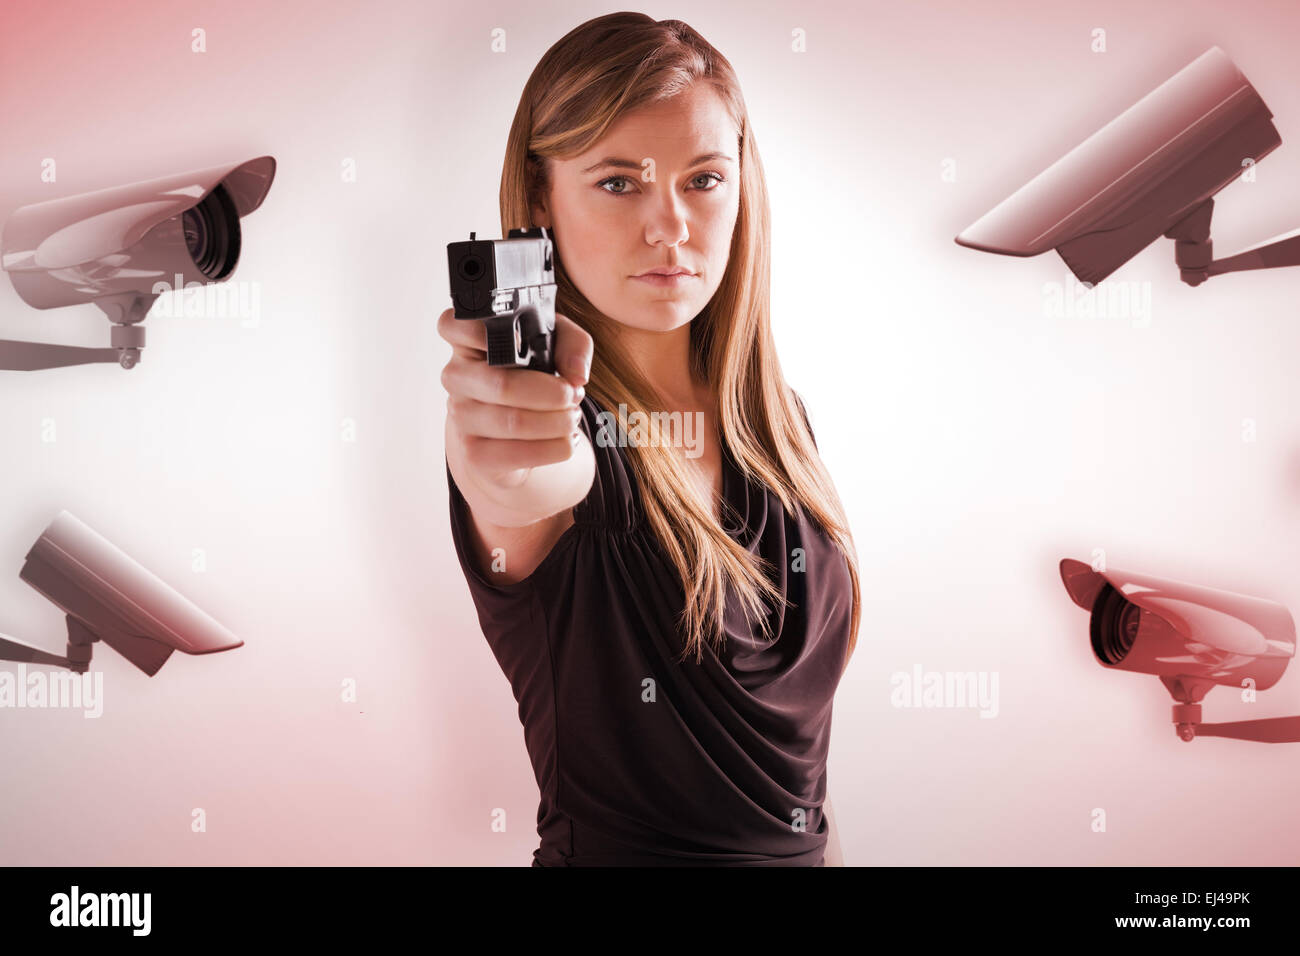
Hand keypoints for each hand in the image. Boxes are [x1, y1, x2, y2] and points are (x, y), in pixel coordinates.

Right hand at [439, 307, 593, 487]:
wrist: (516, 431)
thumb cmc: (532, 375)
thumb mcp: (557, 346)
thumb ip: (573, 344)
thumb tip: (577, 374)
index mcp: (467, 341)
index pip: (453, 326)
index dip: (481, 332)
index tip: (520, 340)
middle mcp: (456, 377)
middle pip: (501, 385)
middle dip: (552, 393)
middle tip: (573, 394)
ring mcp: (461, 416)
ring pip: (514, 421)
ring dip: (557, 422)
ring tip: (572, 416)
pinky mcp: (474, 453)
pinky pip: (517, 454)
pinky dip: (555, 448)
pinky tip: (567, 439)